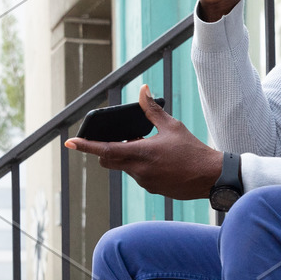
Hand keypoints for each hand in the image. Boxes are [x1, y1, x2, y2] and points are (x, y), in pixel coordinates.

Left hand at [64, 85, 222, 199]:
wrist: (210, 177)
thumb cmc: (192, 151)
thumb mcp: (172, 126)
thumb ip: (152, 110)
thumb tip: (143, 90)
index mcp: (140, 153)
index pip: (104, 150)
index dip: (85, 146)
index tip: (70, 143)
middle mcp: (138, 171)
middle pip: (109, 160)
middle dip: (107, 150)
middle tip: (120, 139)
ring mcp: (144, 182)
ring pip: (124, 167)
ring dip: (128, 157)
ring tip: (150, 148)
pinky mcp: (152, 189)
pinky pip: (138, 175)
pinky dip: (140, 166)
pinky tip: (159, 160)